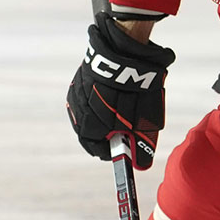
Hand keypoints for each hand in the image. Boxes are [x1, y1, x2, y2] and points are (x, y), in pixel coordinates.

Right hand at [67, 16, 174, 168]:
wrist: (125, 53)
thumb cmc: (135, 93)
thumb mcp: (144, 125)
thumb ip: (140, 147)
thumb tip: (141, 165)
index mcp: (89, 128)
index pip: (100, 150)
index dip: (116, 150)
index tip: (127, 145)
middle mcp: (77, 113)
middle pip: (92, 131)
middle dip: (109, 130)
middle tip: (128, 124)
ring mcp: (76, 94)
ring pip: (89, 112)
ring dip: (103, 112)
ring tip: (123, 103)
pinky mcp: (78, 78)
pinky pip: (87, 95)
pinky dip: (99, 97)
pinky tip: (114, 90)